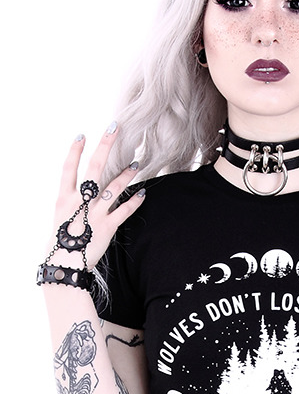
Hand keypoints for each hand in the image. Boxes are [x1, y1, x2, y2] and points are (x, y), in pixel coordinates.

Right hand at [46, 123, 144, 269]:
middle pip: (94, 168)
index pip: (68, 169)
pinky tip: (143, 192)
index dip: (75, 151)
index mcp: (63, 199)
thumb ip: (72, 204)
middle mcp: (79, 203)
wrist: (65, 265)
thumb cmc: (61, 242)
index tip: (82, 135)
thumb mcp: (60, 218)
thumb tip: (82, 195)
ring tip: (136, 163)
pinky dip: (135, 201)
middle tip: (114, 128)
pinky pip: (124, 210)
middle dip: (105, 146)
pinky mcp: (107, 227)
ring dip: (126, 174)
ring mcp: (94, 214)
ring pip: (113, 187)